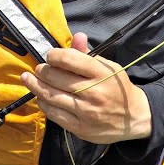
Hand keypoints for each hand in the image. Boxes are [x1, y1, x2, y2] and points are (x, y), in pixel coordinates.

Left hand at [20, 32, 151, 144]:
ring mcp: (86, 112)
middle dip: (42, 71)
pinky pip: (55, 115)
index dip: (54, 55)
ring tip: (28, 79)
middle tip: (38, 68)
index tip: (50, 56)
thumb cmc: (118, 88)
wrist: (135, 118)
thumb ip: (89, 54)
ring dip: (36, 86)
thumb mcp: (109, 67)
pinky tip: (41, 97)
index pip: (69, 59)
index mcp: (101, 73)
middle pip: (56, 78)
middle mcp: (93, 92)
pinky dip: (44, 104)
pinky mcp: (81, 129)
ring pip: (51, 97)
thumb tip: (77, 36)